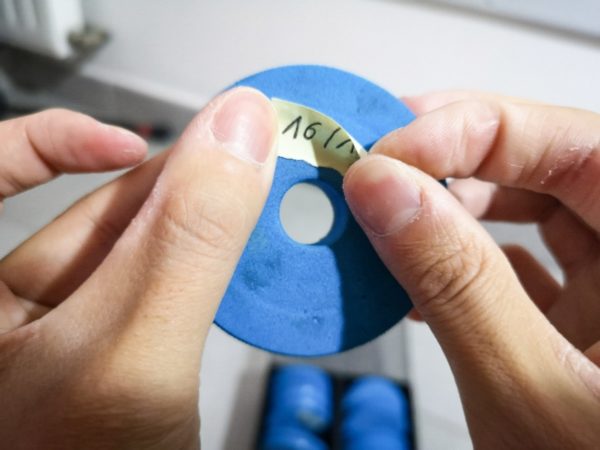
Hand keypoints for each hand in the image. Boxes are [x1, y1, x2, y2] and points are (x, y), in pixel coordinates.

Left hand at [0, 88, 277, 448]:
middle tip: (234, 166)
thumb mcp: (132, 364)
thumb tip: (236, 133)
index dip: (52, 141)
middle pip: (77, 213)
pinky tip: (224, 267)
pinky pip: (145, 296)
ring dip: (190, 230)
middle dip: (163, 188)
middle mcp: (2, 319)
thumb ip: (186, 244)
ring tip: (243, 213)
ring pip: (122, 256)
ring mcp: (48, 346)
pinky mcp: (99, 362)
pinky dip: (192, 275)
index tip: (130, 142)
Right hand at [343, 92, 599, 448]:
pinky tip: (409, 276)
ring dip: (445, 211)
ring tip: (380, 220)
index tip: (386, 152)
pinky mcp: (579, 322)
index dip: (473, 131)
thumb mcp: (530, 398)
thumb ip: (456, 284)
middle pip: (547, 165)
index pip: (573, 143)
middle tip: (372, 171)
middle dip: (449, 162)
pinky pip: (515, 263)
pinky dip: (455, 262)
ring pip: (527, 210)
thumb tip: (383, 192)